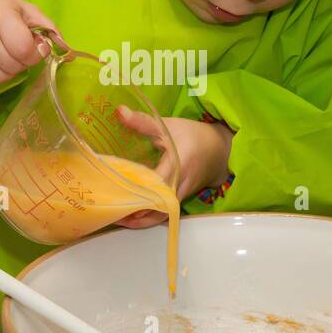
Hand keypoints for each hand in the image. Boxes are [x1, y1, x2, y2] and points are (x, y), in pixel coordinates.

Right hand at [0, 0, 59, 90]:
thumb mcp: (24, 10)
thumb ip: (47, 27)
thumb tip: (65, 47)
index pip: (25, 52)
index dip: (35, 54)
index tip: (34, 46)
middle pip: (14, 68)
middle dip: (21, 62)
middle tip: (15, 50)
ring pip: (0, 80)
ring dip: (7, 72)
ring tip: (3, 56)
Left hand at [110, 107, 233, 228]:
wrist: (219, 150)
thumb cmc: (192, 135)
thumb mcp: (168, 125)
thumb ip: (143, 121)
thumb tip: (119, 112)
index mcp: (178, 162)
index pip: (158, 182)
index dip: (140, 192)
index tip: (121, 198)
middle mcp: (181, 183)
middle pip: (159, 206)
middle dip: (137, 214)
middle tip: (113, 215)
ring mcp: (182, 195)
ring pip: (161, 215)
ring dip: (141, 220)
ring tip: (118, 220)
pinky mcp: (181, 200)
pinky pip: (164, 213)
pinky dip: (148, 217)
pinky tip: (130, 217)